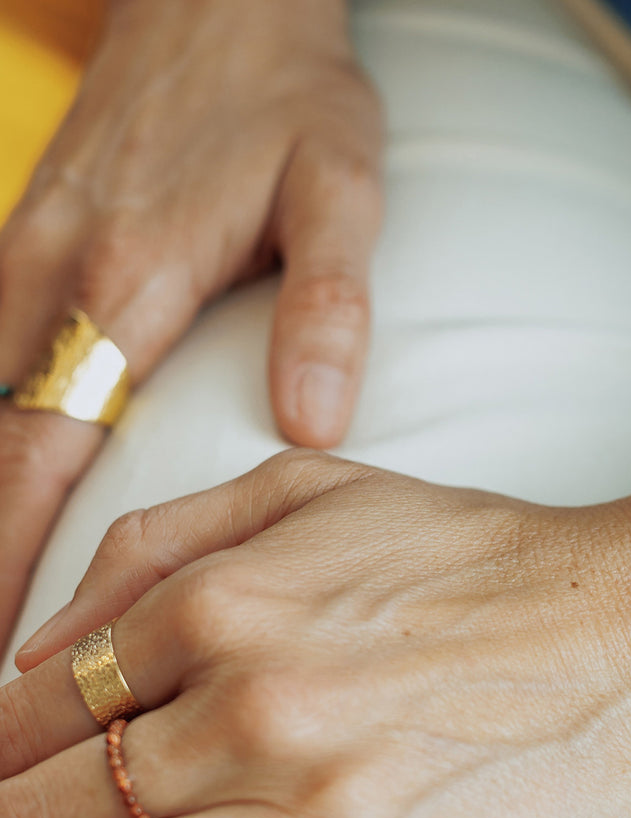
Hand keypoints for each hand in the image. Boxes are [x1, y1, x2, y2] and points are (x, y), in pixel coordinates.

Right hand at [0, 0, 382, 654]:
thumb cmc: (285, 96)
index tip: (0, 651)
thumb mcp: (339, 188)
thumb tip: (310, 423)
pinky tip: (2, 490)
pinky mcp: (27, 239)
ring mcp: (24, 251)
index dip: (7, 557)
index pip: (43, 451)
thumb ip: (325, 304)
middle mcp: (52, 273)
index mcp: (129, 280)